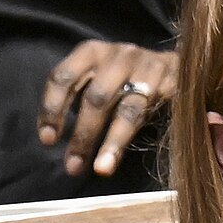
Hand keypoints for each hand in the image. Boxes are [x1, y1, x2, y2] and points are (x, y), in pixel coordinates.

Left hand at [38, 41, 177, 176]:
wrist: (174, 66)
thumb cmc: (124, 79)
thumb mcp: (96, 79)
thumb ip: (77, 98)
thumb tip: (53, 137)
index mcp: (91, 52)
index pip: (63, 77)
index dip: (52, 109)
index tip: (48, 140)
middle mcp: (118, 55)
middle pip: (96, 97)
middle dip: (82, 134)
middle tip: (72, 165)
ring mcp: (147, 68)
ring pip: (126, 109)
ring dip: (110, 143)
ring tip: (100, 169)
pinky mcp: (170, 83)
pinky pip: (150, 115)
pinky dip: (132, 139)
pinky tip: (120, 157)